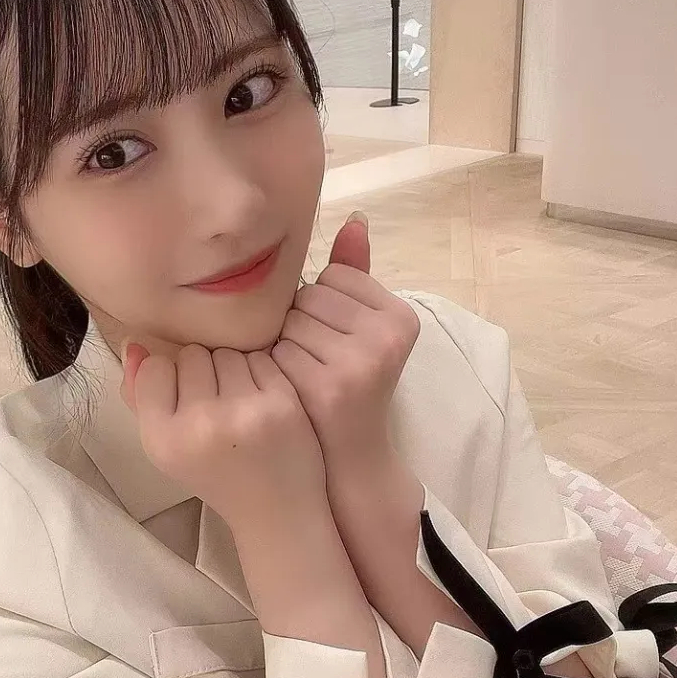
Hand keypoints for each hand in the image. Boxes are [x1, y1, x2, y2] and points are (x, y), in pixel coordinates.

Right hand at [120, 341, 327, 529]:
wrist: (276, 511)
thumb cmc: (215, 475)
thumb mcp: (166, 447)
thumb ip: (140, 397)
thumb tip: (133, 344)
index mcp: (163, 440)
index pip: (155, 368)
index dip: (170, 378)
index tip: (184, 401)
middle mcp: (201, 425)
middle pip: (192, 355)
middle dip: (203, 372)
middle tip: (215, 404)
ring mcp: (244, 413)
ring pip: (228, 353)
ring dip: (232, 370)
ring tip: (239, 402)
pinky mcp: (282, 404)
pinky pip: (262, 358)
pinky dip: (262, 374)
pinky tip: (262, 402)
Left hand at [271, 212, 419, 464]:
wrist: (349, 459)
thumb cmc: (348, 385)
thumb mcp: (361, 328)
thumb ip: (357, 273)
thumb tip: (356, 218)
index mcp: (401, 316)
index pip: (332, 277)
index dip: (320, 307)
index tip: (333, 342)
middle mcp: (389, 335)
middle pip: (308, 297)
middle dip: (299, 325)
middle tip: (315, 362)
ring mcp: (362, 360)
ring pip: (289, 321)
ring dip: (283, 344)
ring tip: (304, 374)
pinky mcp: (331, 385)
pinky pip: (278, 350)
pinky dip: (275, 366)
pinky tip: (292, 388)